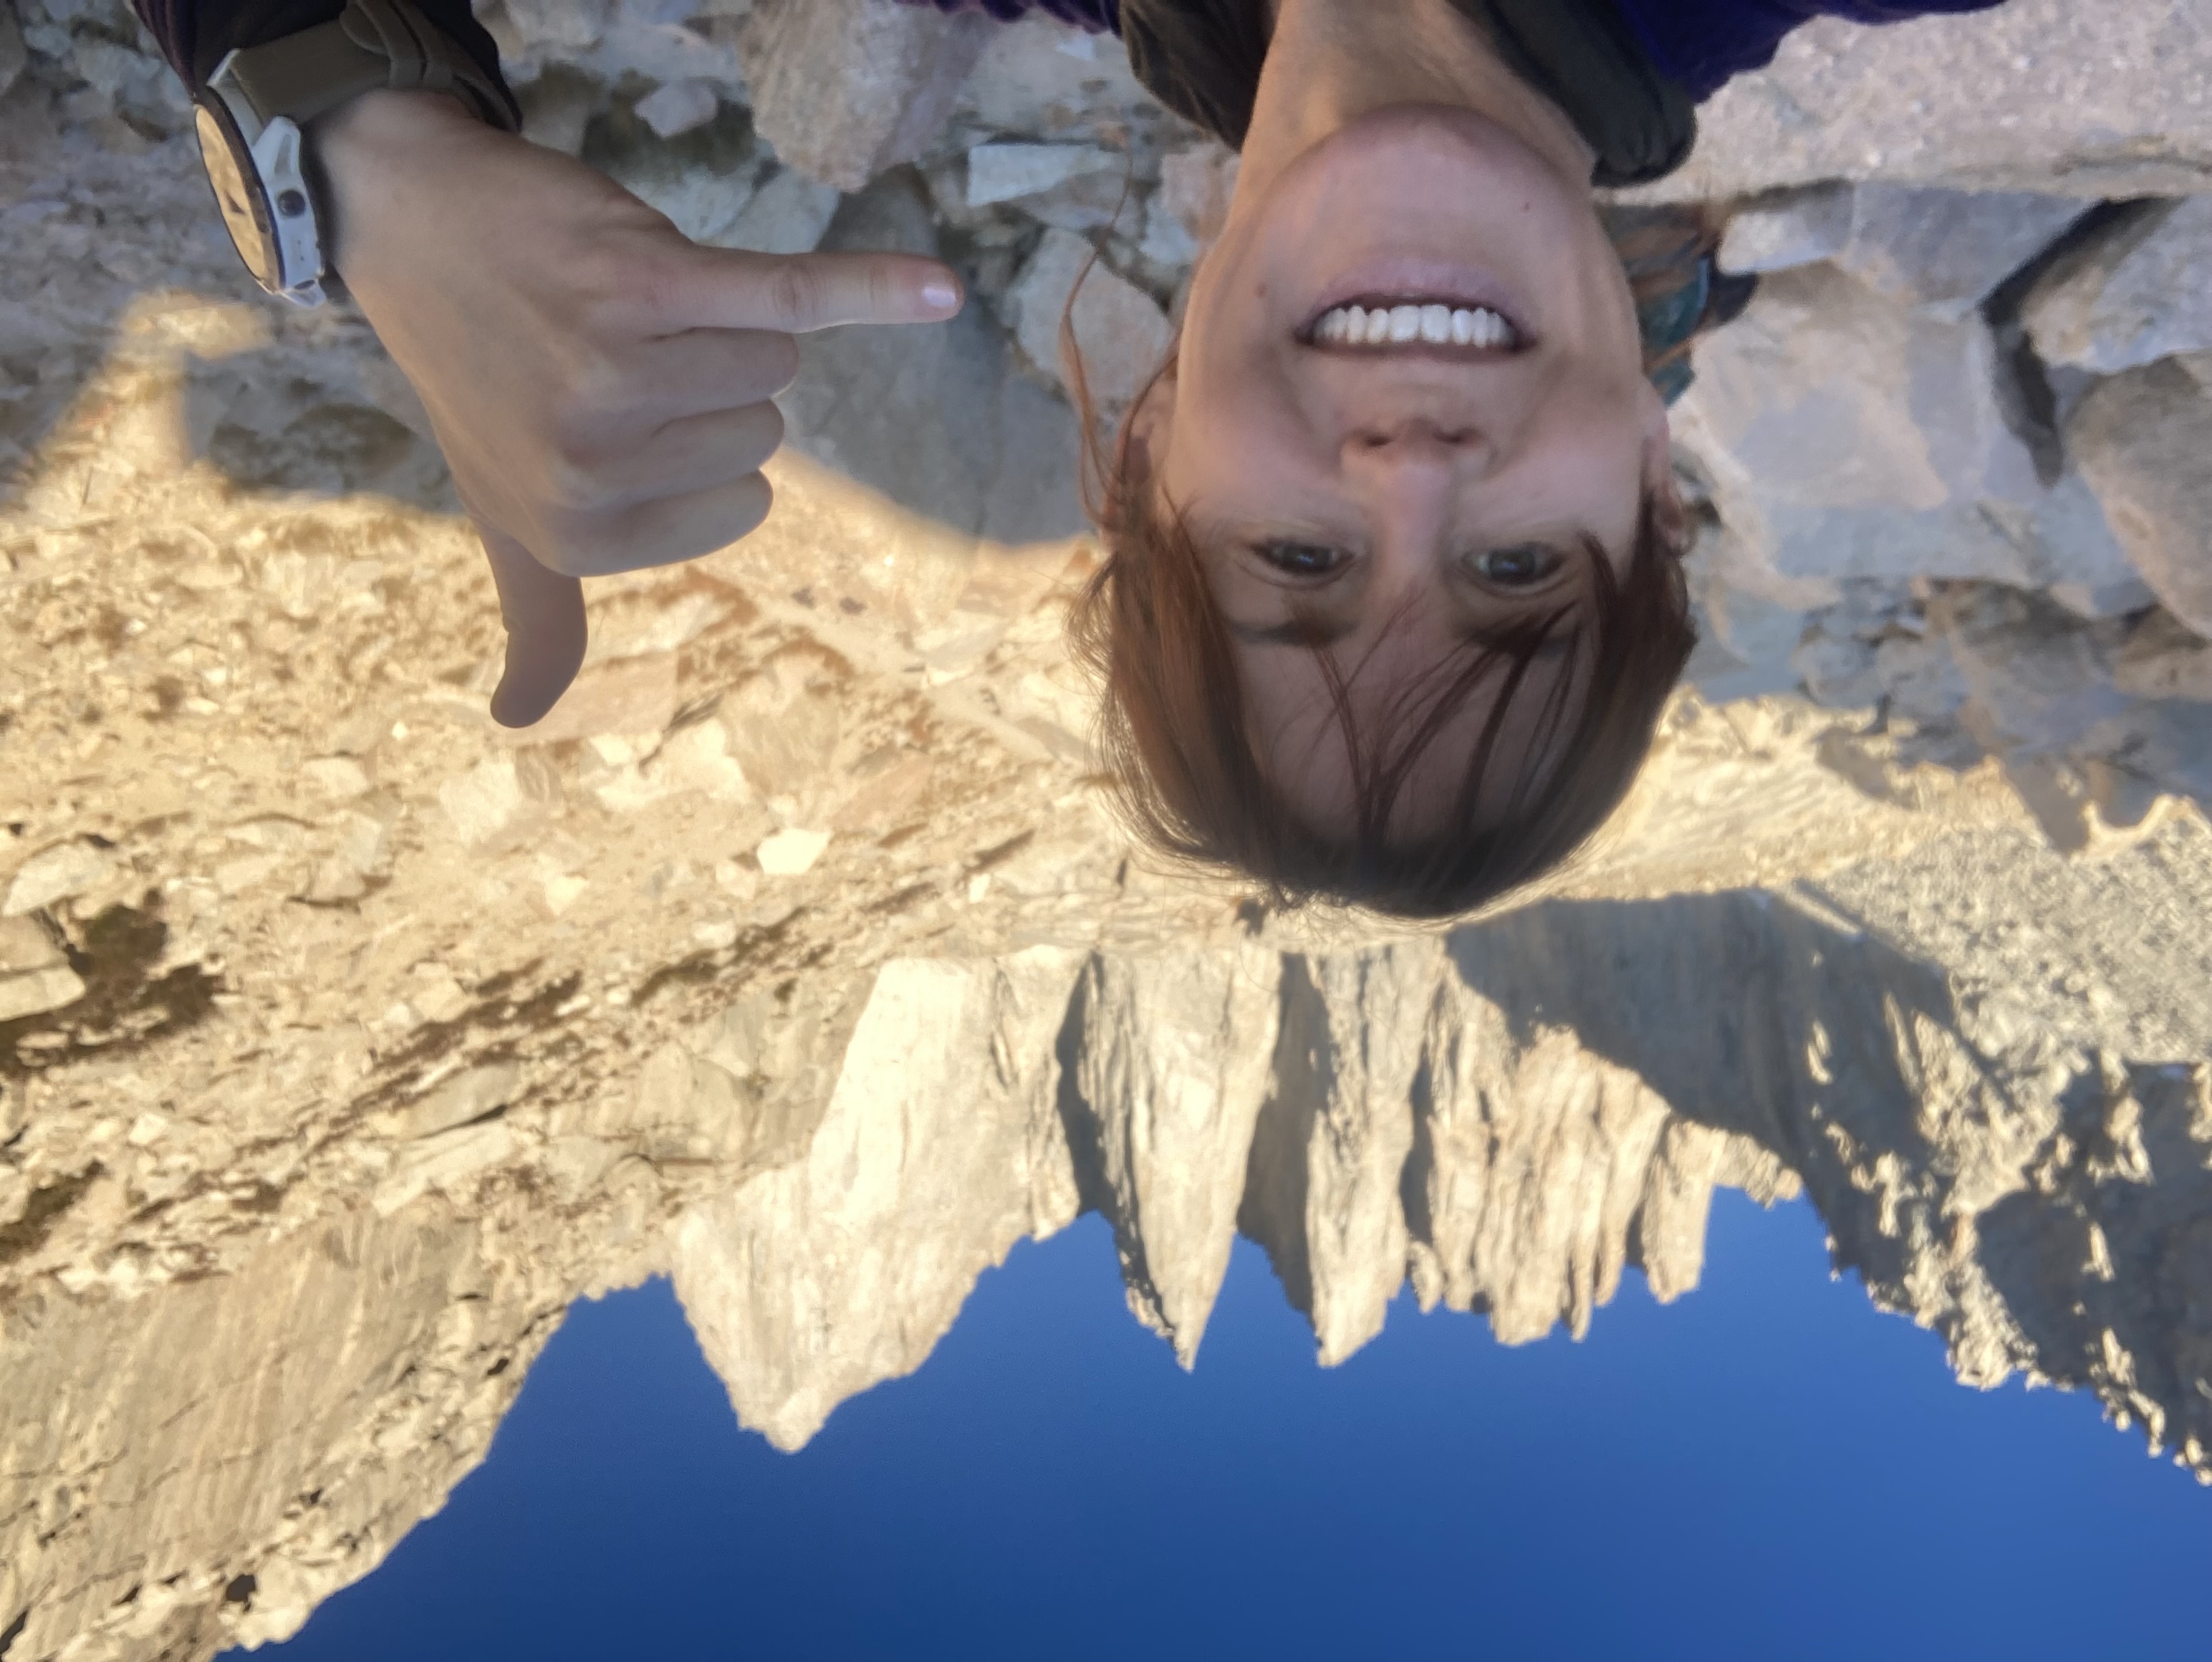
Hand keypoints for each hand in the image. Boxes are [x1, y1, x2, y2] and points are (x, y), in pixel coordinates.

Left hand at [311, 89, 963, 725]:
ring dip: (723, 322)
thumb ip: (542, 617)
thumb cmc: (485, 381)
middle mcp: (591, 465)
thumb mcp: (508, 515)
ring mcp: (616, 372)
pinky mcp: (648, 279)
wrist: (419, 230)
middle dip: (710, 382)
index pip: (745, 501)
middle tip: (616, 346)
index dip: (702, 445)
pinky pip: (789, 301)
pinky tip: (938, 291)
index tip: (620, 412)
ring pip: (770, 360)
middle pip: (759, 428)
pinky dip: (871, 288)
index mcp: (582, 536)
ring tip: (631, 304)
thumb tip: (510, 723)